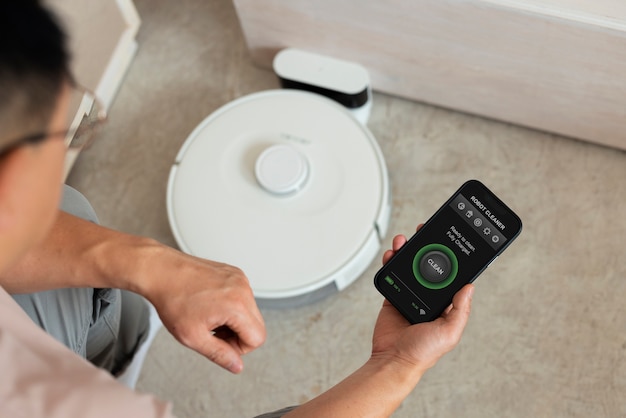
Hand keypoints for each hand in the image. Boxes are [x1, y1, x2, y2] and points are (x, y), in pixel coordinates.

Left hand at [138, 244, 265, 373]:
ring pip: (250, 312)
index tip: (219, 343)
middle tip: (212, 332)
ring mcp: (240, 279)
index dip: (238, 348)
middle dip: (237, 335)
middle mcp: (242, 289)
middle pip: (257, 325)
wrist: (161, 271)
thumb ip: (219, 354)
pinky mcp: (234, 273)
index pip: (257, 338)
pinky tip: (209, 305)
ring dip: (233, 321)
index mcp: (236, 305)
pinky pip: (242, 297)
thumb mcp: (193, 337)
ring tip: (208, 317)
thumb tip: (236, 365)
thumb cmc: (172, 299)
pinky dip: (230, 306)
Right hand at [372, 227, 472, 371]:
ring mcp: (410, 294)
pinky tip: (392, 253)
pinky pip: (392, 273)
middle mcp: (429, 297)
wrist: (393, 360)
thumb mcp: (449, 332)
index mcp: (446, 304)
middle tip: (425, 231)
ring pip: (410, 265)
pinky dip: (391, 261)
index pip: (451, 275)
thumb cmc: (422, 353)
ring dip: (407, 250)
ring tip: (406, 239)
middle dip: (427, 247)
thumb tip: (469, 286)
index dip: (451, 257)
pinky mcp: (394, 295)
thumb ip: (460, 310)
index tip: (450, 240)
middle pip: (429, 265)